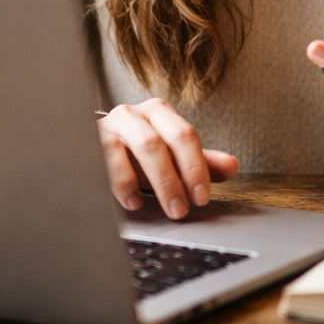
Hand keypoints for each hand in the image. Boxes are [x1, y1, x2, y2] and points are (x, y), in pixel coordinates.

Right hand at [97, 98, 239, 218]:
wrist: (93, 150)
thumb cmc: (136, 154)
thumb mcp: (169, 158)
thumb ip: (201, 162)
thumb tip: (232, 166)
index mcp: (160, 113)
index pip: (185, 135)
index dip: (196, 167)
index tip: (202, 197)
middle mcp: (135, 114)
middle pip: (160, 143)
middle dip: (173, 180)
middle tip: (181, 210)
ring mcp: (110, 125)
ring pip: (138, 147)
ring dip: (152, 181)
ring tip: (160, 207)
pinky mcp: (90, 141)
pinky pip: (107, 160)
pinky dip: (122, 183)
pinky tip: (132, 201)